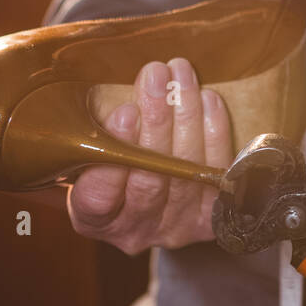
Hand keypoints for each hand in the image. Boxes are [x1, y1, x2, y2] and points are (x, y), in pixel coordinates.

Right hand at [67, 57, 231, 253]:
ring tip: (181, 75)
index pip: (100, 195)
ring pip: (186, 171)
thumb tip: (118, 95)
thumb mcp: (88, 159)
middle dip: (156, 120)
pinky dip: (215, 131)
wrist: (153, 200)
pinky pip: (217, 170)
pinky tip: (207, 99)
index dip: (116, 152)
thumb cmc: (112, 167)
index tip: (126, 110)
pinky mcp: (212, 217)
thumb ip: (95, 138)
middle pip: (149, 179)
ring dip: (186, 115)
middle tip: (157, 76)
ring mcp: (178, 227)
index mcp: (95, 220)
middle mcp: (137, 231)